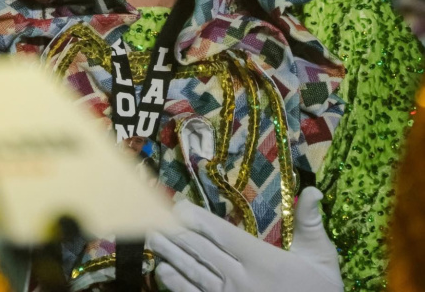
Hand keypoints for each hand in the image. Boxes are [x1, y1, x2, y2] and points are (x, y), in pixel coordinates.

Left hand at [149, 189, 342, 291]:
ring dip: (170, 254)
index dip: (196, 218)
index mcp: (261, 259)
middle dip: (175, 231)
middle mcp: (240, 278)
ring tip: (150, 238)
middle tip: (151, 215)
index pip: (221, 233)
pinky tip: (162, 272)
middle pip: (201, 250)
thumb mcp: (321, 257)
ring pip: (193, 272)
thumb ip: (310, 223)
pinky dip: (176, 285)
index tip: (177, 205)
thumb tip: (313, 189)